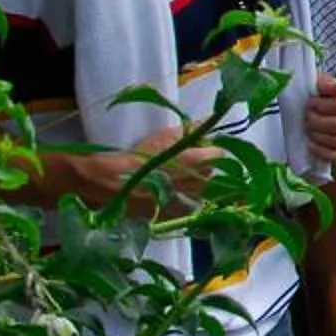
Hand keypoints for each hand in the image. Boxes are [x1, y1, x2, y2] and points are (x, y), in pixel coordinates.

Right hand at [107, 127, 221, 216]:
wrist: (117, 183)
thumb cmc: (143, 156)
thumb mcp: (167, 135)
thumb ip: (192, 129)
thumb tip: (209, 121)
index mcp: (201, 162)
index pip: (219, 153)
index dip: (208, 148)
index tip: (195, 146)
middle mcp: (201, 184)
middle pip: (210, 171)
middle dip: (201, 164)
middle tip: (181, 159)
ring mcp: (190, 201)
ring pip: (200, 189)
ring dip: (192, 182)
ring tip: (172, 176)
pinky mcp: (178, 214)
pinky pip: (187, 203)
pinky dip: (181, 197)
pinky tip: (167, 190)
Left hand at [303, 73, 335, 169]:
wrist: (302, 108)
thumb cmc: (309, 94)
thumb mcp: (314, 82)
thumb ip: (325, 82)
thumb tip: (335, 86)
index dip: (323, 105)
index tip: (310, 102)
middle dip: (316, 121)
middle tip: (306, 117)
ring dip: (317, 135)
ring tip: (307, 129)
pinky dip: (322, 151)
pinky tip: (311, 144)